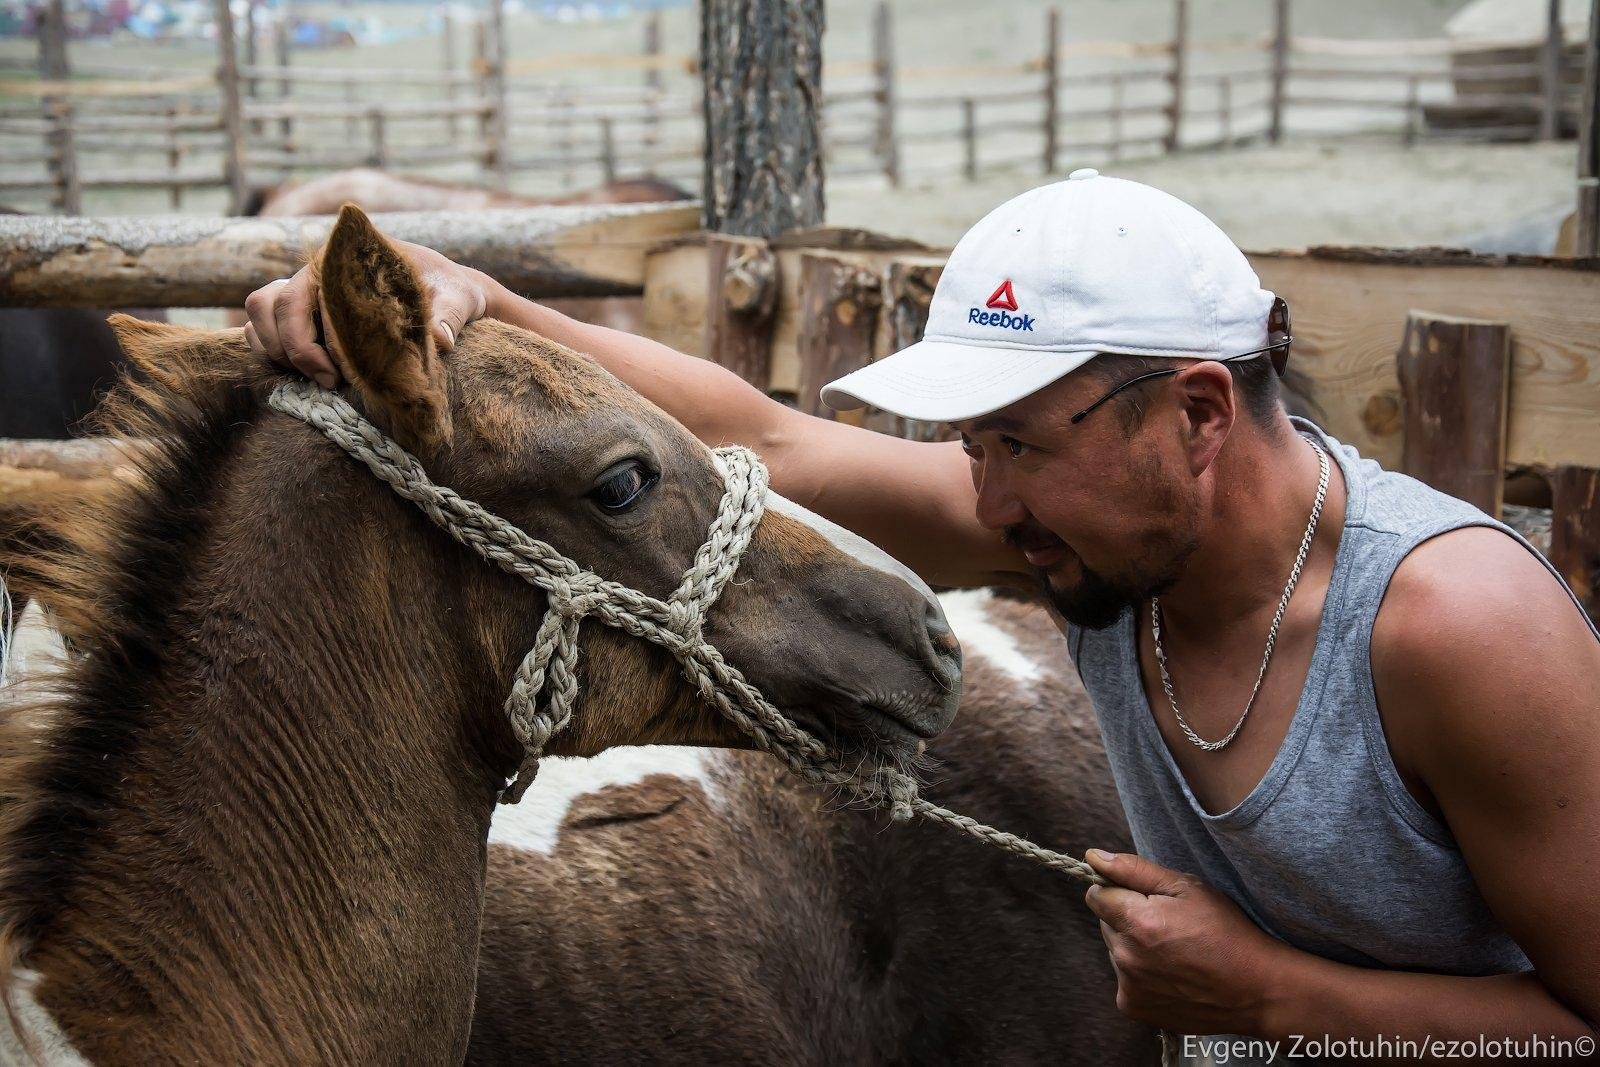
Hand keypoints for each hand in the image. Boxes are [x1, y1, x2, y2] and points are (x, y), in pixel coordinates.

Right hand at [243, 238, 492, 387]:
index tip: (333, 374)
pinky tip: (314, 376)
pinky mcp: (305, 317)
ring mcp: (306, 295)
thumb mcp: (458, 297)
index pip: (297, 293)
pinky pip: (267, 333)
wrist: (449, 295)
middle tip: (330, 383)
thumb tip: (441, 340)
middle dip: (291, 350)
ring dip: (278, 353)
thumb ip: (448, 314)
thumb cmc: (450, 290)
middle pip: (269, 306)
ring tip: (322, 381)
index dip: (303, 338)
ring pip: (261, 318)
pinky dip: (277, 356)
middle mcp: (316, 275)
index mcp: (342, 261)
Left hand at [1084, 848, 1292, 1036]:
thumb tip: (1092, 856)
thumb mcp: (1188, 888)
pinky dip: (1139, 973)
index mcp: (1137, 922)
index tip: (1142, 895)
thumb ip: (1134, 869)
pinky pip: (1124, 978)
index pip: (1096, 895)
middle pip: (1105, 923)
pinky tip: (1171, 973)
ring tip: (1174, 950)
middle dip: (1126, 917)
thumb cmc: (1226, 932)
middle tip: (1168, 924)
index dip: (1117, 889)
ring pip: (1114, 950)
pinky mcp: (1133, 1007)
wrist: (1256, 990)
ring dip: (1133, 946)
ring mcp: (1129, 986)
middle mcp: (1126, 957)